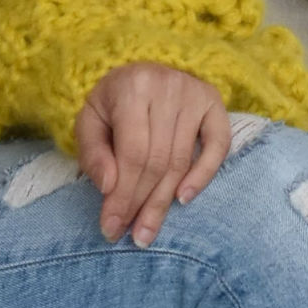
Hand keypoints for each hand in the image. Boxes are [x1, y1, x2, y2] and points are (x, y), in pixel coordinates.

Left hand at [74, 63, 231, 246]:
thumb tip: (109, 187)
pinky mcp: (215, 103)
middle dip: (142, 204)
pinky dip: (203, 175)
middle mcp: (168, 87)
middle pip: (158, 161)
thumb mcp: (90, 121)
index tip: (111, 227)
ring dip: (164, 201)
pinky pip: (218, 146)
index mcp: (133, 87)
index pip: (132, 153)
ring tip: (148, 229)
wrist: (140, 73)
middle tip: (131, 235)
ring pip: (181, 160)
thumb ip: (93, 153)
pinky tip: (183, 199)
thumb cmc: (112, 102)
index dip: (123, 195)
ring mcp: (195, 94)